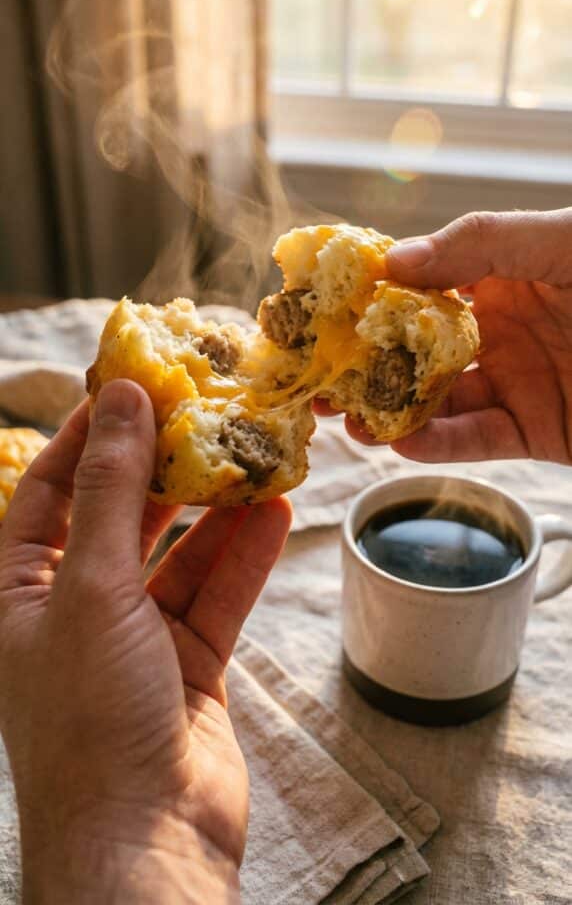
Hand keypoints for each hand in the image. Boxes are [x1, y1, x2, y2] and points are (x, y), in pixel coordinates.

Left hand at [0, 380, 290, 903]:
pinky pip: (217, 595)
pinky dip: (244, 556)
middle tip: (205, 413)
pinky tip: (276, 512)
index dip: (87, 437)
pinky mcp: (188, 665)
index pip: (47, 492)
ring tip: (254, 454)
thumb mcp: (93, 587)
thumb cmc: (91, 719)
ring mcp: (134, 640)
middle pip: (120, 518)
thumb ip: (115, 492)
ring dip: (216, 509)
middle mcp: (74, 611)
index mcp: (19, 593)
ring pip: (178, 555)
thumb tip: (126, 402)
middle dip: (162, 468)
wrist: (146, 844)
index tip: (131, 386)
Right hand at [340, 208, 571, 463]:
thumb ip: (480, 241)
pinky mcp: (535, 431)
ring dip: (389, 411)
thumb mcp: (556, 240)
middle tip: (318, 375)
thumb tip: (394, 261)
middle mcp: (499, 333)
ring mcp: (514, 383)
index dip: (372, 298)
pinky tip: (399, 440)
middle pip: (417, 351)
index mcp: (500, 279)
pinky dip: (438, 444)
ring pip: (439, 402)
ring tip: (346, 418)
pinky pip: (478, 441)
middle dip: (366, 364)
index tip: (323, 310)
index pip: (421, 287)